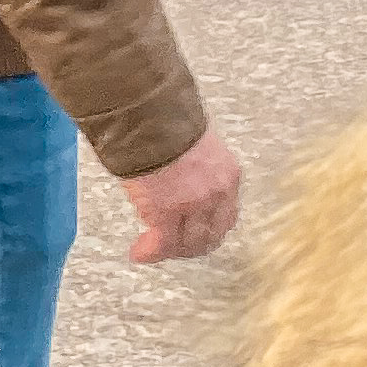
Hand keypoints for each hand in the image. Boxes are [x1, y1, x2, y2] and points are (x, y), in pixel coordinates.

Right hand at [121, 122, 241, 265]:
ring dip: (170, 250)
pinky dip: (150, 252)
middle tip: (172, 249)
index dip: (208, 230)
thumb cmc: (164, 118)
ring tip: (151, 250)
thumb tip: (178, 180)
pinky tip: (138, 253)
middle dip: (191, 246)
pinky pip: (162, 243)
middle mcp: (217, 194)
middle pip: (210, 235)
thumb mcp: (194, 144)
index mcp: (227, 174)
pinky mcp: (167, 213)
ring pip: (187, 243)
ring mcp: (193, 206)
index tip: (192, 234)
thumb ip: (194, 168)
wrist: (147, 114)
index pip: (225, 216)